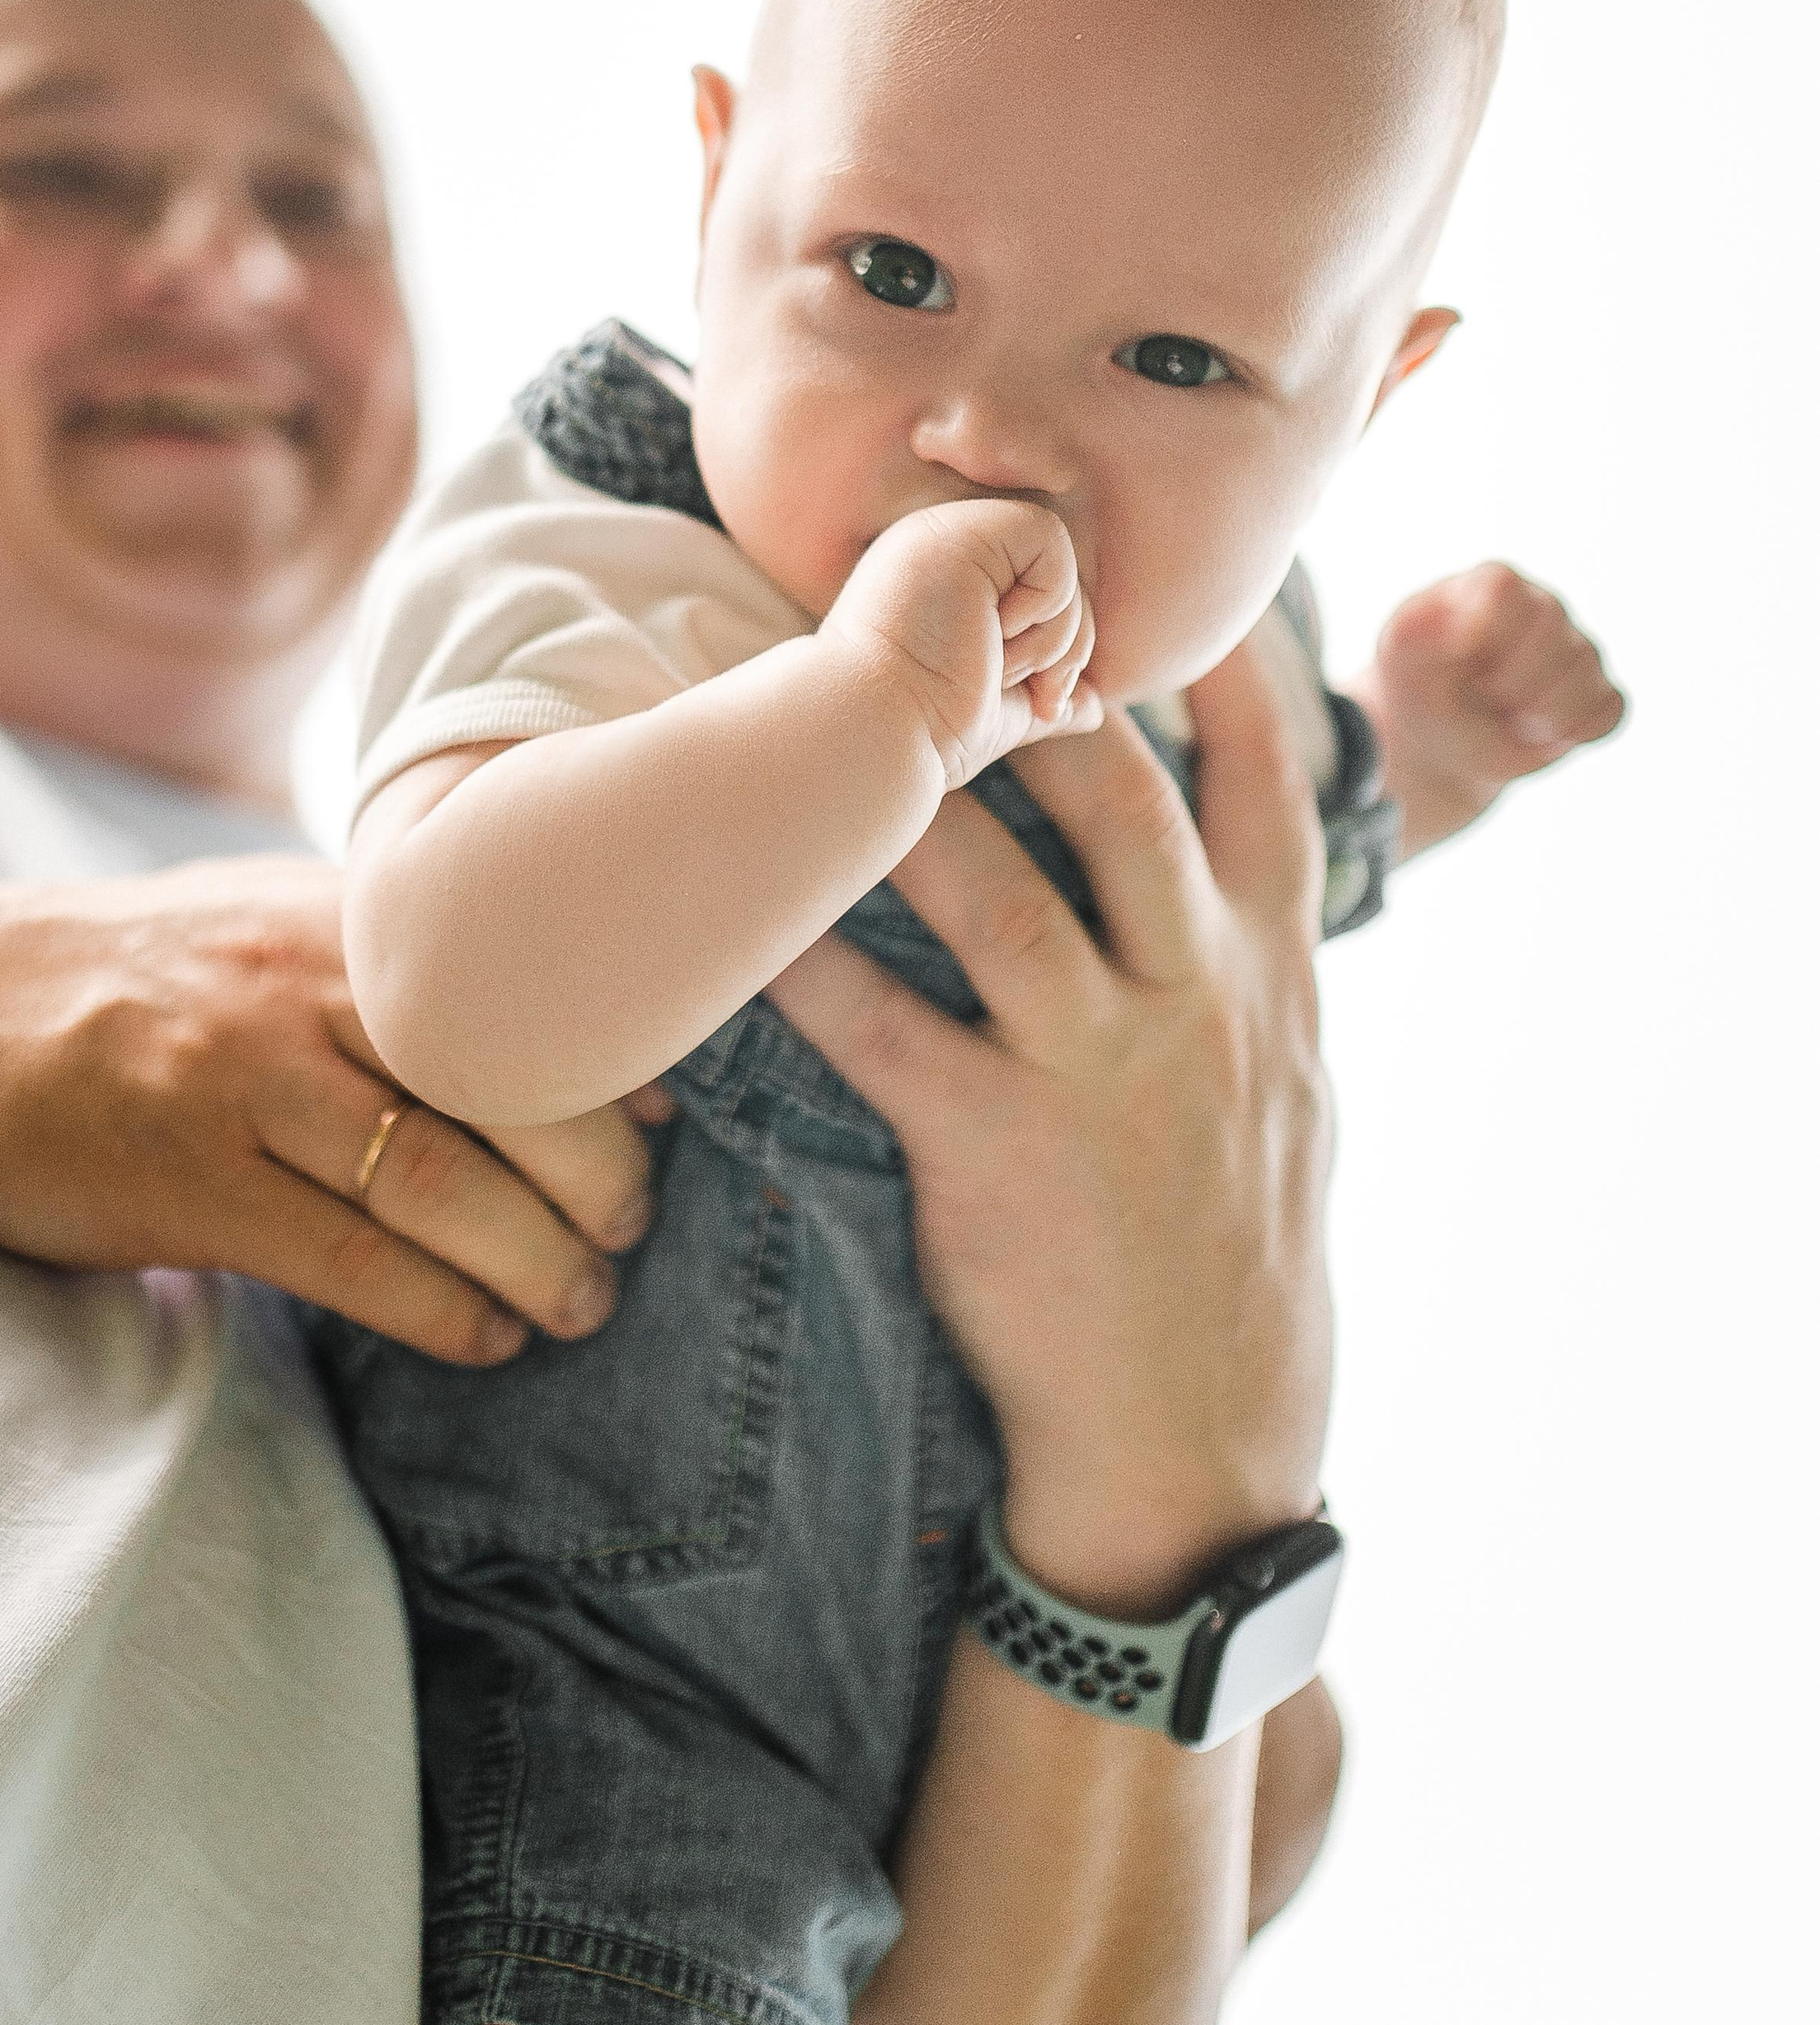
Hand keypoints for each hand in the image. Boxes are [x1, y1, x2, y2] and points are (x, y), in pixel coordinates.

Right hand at [0, 857, 653, 1359]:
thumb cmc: (130, 980)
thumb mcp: (265, 921)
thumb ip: (389, 962)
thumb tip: (554, 1020)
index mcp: (342, 918)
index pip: (528, 986)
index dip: (617, 1065)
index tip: (670, 1123)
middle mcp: (306, 988)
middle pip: (511, 1085)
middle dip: (601, 1175)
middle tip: (634, 1229)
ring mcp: (246, 1085)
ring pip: (444, 1184)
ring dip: (538, 1262)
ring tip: (580, 1301)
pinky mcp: (191, 1187)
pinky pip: (355, 1264)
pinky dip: (442, 1311)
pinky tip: (484, 1336)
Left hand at [772, 630, 1331, 1617]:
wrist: (1198, 1448)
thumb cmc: (1238, 1255)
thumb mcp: (1291, 1096)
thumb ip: (1252, 971)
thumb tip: (1228, 872)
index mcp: (1274, 977)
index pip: (1267, 786)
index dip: (1221, 670)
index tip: (1159, 577)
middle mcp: (1196, 1000)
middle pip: (1120, 798)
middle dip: (1037, 693)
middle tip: (953, 600)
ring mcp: (1099, 1072)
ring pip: (997, 893)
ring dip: (903, 799)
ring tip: (822, 703)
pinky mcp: (993, 1150)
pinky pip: (879, 1031)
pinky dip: (802, 962)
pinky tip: (733, 907)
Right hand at [824, 498, 1100, 789]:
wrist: (877, 732)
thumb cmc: (924, 729)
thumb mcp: (998, 710)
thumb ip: (1041, 695)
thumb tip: (1096, 708)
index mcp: (946, 582)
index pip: (1044, 596)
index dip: (1061, 650)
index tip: (1042, 706)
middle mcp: (944, 549)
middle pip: (1060, 577)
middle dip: (1068, 648)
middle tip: (1037, 695)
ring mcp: (948, 534)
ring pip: (1061, 560)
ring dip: (1052, 635)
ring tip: (997, 667)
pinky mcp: (960, 530)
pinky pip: (1049, 538)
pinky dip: (1045, 601)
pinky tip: (992, 635)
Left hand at [1355, 560, 1625, 857]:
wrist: (1441, 737)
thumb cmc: (1420, 683)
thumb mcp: (1399, 653)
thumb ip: (1414, 625)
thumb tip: (1461, 621)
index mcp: (1492, 586)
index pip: (1504, 588)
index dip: (1485, 631)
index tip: (1460, 657)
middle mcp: (1543, 608)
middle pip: (1552, 635)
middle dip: (1509, 684)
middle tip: (1482, 695)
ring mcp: (1577, 650)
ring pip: (1583, 679)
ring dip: (1538, 717)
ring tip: (1507, 716)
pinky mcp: (1598, 693)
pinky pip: (1608, 711)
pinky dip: (1573, 733)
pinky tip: (1541, 730)